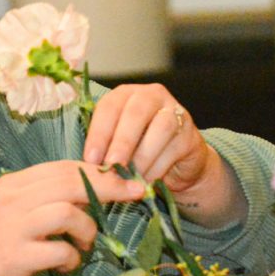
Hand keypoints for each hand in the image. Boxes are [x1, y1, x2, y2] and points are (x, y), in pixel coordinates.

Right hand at [0, 161, 144, 275]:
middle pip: (71, 182)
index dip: (101, 172)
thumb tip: (95, 192)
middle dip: (109, 188)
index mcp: (12, 184)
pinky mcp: (15, 256)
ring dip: (87, 230)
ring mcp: (11, 227)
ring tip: (82, 246)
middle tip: (133, 197)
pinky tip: (64, 267)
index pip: (64, 167)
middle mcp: (10, 199)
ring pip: (69, 212)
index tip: (129, 180)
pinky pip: (61, 250)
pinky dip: (72, 259)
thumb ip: (46, 200)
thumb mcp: (14, 216)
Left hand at [83, 84, 247, 227]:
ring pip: (160, 128)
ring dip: (142, 156)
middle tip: (111, 166)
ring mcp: (174, 112)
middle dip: (121, 142)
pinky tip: (145, 181)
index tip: (90, 158)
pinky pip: (173, 148)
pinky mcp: (190, 134)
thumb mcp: (115, 144)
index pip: (109, 107)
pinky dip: (157, 167)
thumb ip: (102, 146)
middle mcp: (151, 95)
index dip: (98, 133)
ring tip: (129, 177)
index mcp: (126, 94)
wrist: (175, 165)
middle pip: (136, 112)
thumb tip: (85, 164)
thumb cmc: (137, 151)